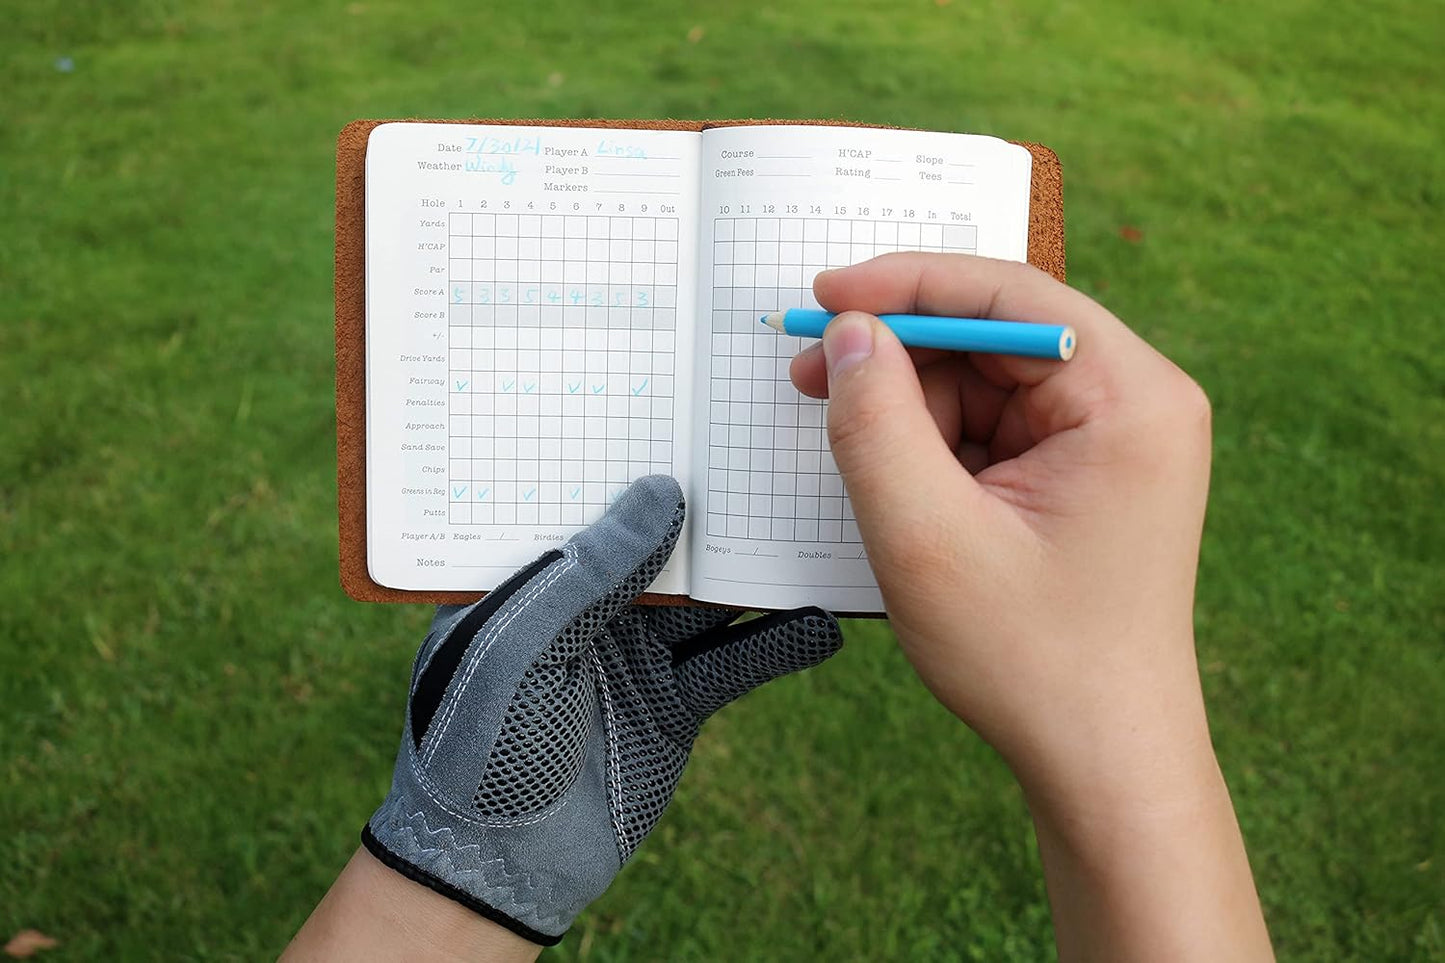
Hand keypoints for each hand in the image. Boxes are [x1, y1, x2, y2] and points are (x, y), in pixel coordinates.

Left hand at [361, 476, 840, 945]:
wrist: (498, 869)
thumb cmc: (478, 748)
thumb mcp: (522, 646)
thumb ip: (592, 572)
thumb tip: (661, 490)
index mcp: (533, 577)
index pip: (589, 503)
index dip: (634, 458)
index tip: (692, 407)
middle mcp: (589, 606)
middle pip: (662, 543)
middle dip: (712, 505)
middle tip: (772, 451)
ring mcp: (637, 653)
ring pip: (710, 600)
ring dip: (758, 570)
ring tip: (817, 522)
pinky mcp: (676, 704)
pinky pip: (734, 663)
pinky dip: (779, 643)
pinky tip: (823, 619)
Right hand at [790, 254, 1211, 793]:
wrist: (1099, 758)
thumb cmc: (1031, 659)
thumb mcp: (927, 537)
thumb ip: (875, 424)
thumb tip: (851, 334)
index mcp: (1131, 399)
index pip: (1011, 296)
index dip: (908, 284)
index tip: (826, 295)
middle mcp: (1136, 404)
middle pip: (997, 335)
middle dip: (901, 353)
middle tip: (812, 370)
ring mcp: (1114, 441)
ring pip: (987, 383)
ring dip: (912, 405)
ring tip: (849, 447)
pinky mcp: (1085, 476)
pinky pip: (995, 428)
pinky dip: (935, 444)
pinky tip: (894, 478)